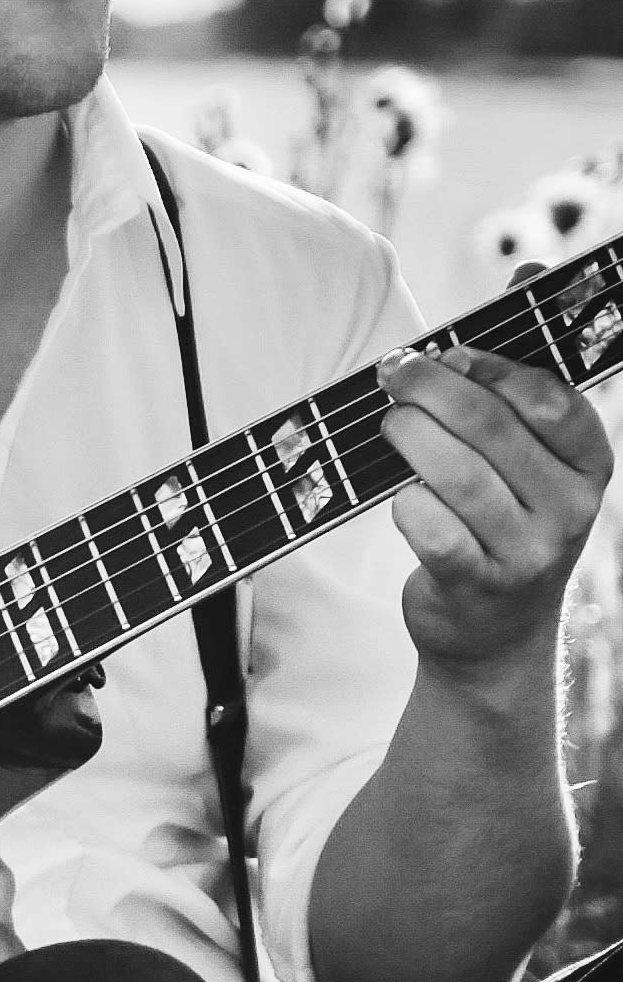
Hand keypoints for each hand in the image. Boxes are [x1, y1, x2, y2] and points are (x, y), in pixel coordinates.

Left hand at [378, 343, 613, 670]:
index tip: (451, 354)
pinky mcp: (476, 585)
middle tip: (397, 376)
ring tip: (392, 426)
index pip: (551, 400)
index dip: (493, 367)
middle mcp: (569, 511)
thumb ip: (507, 410)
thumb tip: (450, 346)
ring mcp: (526, 553)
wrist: (494, 635)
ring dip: (410, 436)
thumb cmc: (501, 527)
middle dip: (431, 389)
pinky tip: (405, 497)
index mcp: (589, 468)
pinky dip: (406, 502)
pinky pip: (430, 525)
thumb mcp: (529, 473)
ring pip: (456, 473)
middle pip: (490, 427)